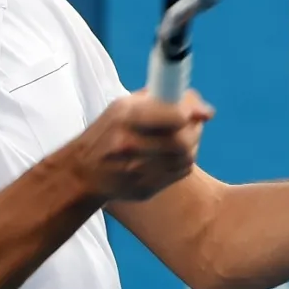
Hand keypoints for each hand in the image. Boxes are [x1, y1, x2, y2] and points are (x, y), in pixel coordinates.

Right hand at [70, 89, 213, 201]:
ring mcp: (138, 171)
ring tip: (179, 137)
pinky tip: (170, 154)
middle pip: (184, 140)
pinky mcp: (146, 188)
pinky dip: (182, 161)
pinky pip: (181, 172)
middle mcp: (131, 145)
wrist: (84, 172)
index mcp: (125, 118)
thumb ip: (162, 100)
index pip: (175, 116)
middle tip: (190, 123)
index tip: (191, 110)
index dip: (189, 112)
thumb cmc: (107, 133)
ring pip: (187, 157)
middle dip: (194, 129)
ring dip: (190, 145)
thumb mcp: (124, 106)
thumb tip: (204, 110)